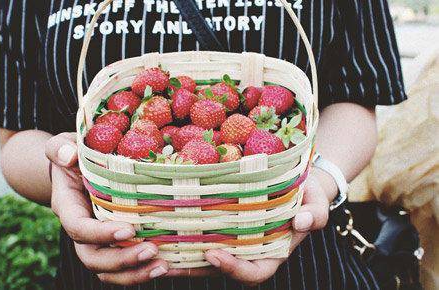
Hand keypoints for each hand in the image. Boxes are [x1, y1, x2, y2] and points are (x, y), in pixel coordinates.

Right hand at [45, 133, 168, 285]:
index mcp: (69, 208)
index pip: (78, 228)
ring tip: (164, 266)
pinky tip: (173, 266)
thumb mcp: (63, 146)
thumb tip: (68, 155)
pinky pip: (127, 267)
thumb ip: (59, 148)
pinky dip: (147, 270)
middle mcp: (82, 231)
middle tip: (152, 251)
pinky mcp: (116, 245)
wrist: (77, 169)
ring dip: (136, 273)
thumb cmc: (74, 155)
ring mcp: (98, 242)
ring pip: (110, 270)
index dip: (100, 234)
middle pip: (94, 258)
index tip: (127, 229)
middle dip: (122, 260)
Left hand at [167, 169, 333, 285]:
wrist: (298, 181)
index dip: (233, 269)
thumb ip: (314, 214)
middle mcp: (249, 250)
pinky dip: (182, 236)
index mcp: (273, 252)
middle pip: (218, 268)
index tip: (212, 254)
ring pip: (204, 255)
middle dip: (191, 268)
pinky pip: (201, 235)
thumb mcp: (317, 201)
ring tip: (151, 250)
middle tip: (164, 261)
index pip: (254, 272)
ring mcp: (233, 238)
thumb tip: (302, 222)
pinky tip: (161, 229)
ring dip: (179, 256)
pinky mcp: (221, 224)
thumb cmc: (308, 194)